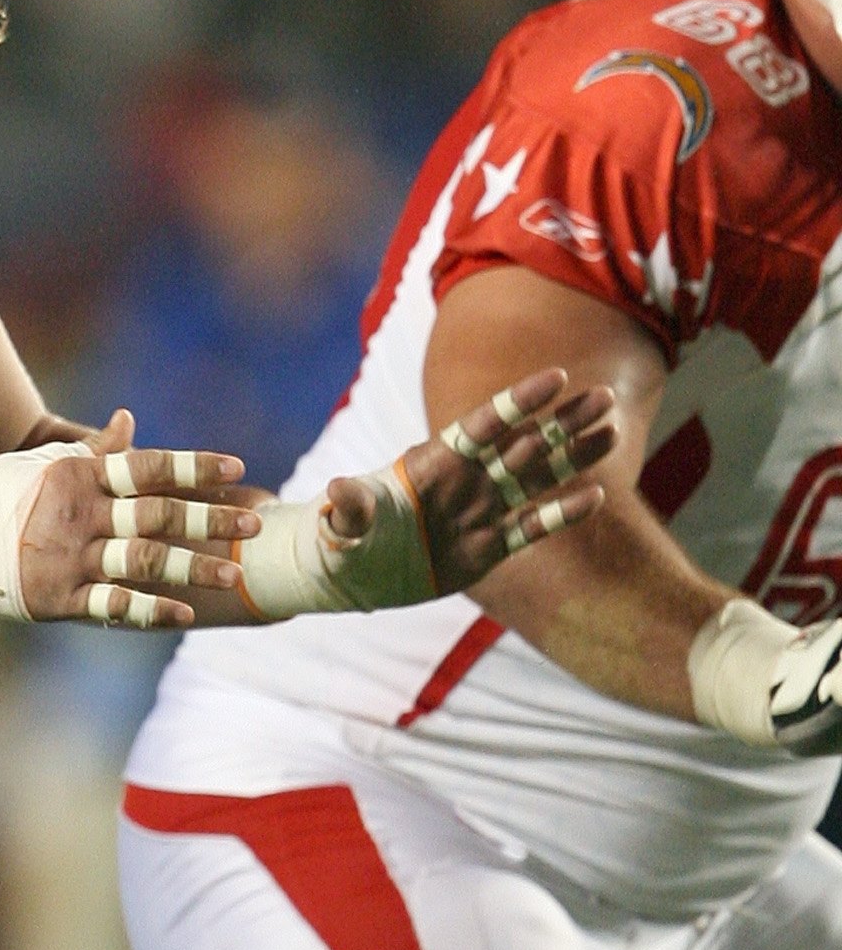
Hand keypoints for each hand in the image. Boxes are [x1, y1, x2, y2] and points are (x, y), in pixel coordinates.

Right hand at [17, 409, 258, 626]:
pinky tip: (186, 614)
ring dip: (193, 568)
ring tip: (233, 574)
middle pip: (158, 515)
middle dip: (210, 519)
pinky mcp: (58, 597)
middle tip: (253, 523)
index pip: (148, 467)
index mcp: (81, 477)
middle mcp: (80, 514)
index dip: (193, 467)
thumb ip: (94, 450)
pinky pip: (113, 605)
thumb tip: (130, 419)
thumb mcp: (44, 462)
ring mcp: (70, 557)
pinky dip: (151, 610)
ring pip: (144, 561)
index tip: (236, 468)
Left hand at [329, 369, 616, 598]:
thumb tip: (336, 490)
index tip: (557, 377)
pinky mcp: (490, 546)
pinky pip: (533, 526)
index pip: (485, 423)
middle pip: (524, 443)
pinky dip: (562, 513)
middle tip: (603, 398)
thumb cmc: (344, 537)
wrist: (353, 572)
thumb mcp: (343, 523)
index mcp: (436, 460)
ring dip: (574, 456)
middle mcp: (467, 479)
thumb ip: (350, 505)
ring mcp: (482, 510)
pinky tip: (596, 496)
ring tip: (613, 431)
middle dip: (563, 420)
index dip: (520, 401)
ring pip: (538, 477)